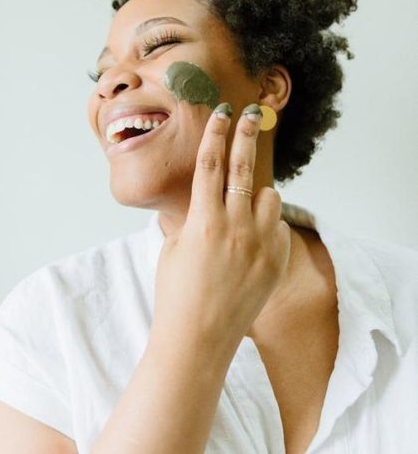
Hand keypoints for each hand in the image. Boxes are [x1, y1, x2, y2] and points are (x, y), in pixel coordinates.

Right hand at [149, 102, 290, 358]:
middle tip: (253, 113)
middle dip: (247, 135)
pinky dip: (267, 226)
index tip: (222, 113)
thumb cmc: (176, 293)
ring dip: (257, 195)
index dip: (215, 135)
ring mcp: (259, 246)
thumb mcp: (174, 247)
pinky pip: (278, 226)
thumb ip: (190, 217)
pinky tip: (251, 246)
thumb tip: (202, 197)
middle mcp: (234, 228)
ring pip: (269, 196)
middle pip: (244, 168)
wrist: (198, 340)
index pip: (210, 165)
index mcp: (202, 222)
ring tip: (242, 213)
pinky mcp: (276, 262)